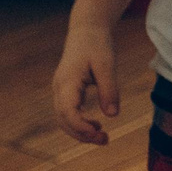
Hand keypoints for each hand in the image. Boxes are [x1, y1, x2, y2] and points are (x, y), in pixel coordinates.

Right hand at [52, 21, 119, 145]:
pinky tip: (96, 125)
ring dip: (80, 131)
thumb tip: (112, 115)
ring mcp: (60, 90)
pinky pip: (68, 112)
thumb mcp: (107, 65)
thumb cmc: (97, 45)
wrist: (87, 30)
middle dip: (82, 134)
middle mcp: (59, 88)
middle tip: (106, 140)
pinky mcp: (66, 91)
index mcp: (67, 82)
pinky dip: (79, 122)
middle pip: (63, 120)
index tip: (98, 132)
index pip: (67, 111)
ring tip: (103, 137)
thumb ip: (109, 89)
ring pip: (64, 119)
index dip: (80, 126)